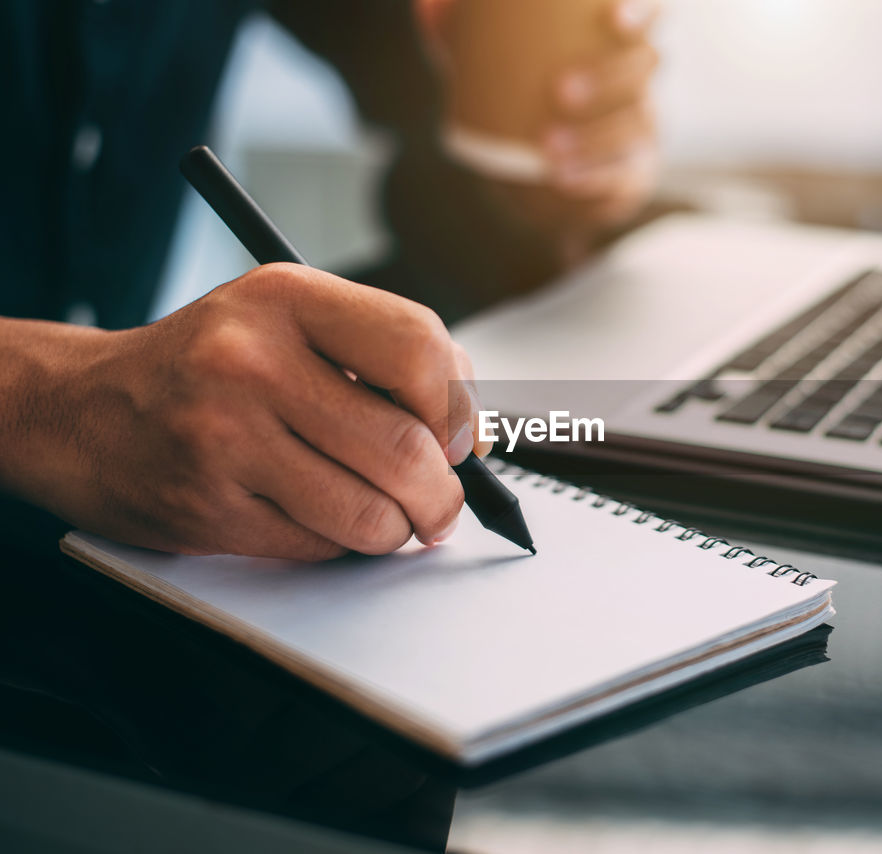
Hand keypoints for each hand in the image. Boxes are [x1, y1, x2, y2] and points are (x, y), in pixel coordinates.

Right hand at [0, 264, 487, 559]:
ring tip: (387, 516)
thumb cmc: (208, 365)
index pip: (420, 349)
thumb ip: (384, 356)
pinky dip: (339, 544)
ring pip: (370, 512)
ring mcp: (224, 436)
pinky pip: (319, 546)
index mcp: (287, 298)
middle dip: (442, 495)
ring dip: (397, 530)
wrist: (82, 409)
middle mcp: (252, 360)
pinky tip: (317, 516)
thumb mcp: (289, 321)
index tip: (460, 438)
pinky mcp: (207, 506)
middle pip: (404, 448)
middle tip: (442, 506)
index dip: (459, 408)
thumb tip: (474, 429)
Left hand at [419, 0, 659, 257]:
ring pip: (635, 127)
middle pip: (644, 68)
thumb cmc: (522, 88)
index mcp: (616, 39)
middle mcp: (639, 79)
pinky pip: (622, 176)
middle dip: (608, 78)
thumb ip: (468, 31)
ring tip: (548, 147)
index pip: (647, 11)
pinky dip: (593, 178)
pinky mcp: (634, 173)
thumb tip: (427, 7)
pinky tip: (560, 180)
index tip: (614, 21)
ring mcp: (642, 127)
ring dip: (595, 137)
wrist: (544, 161)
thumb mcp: (495, 56)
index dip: (639, 12)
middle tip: (560, 91)